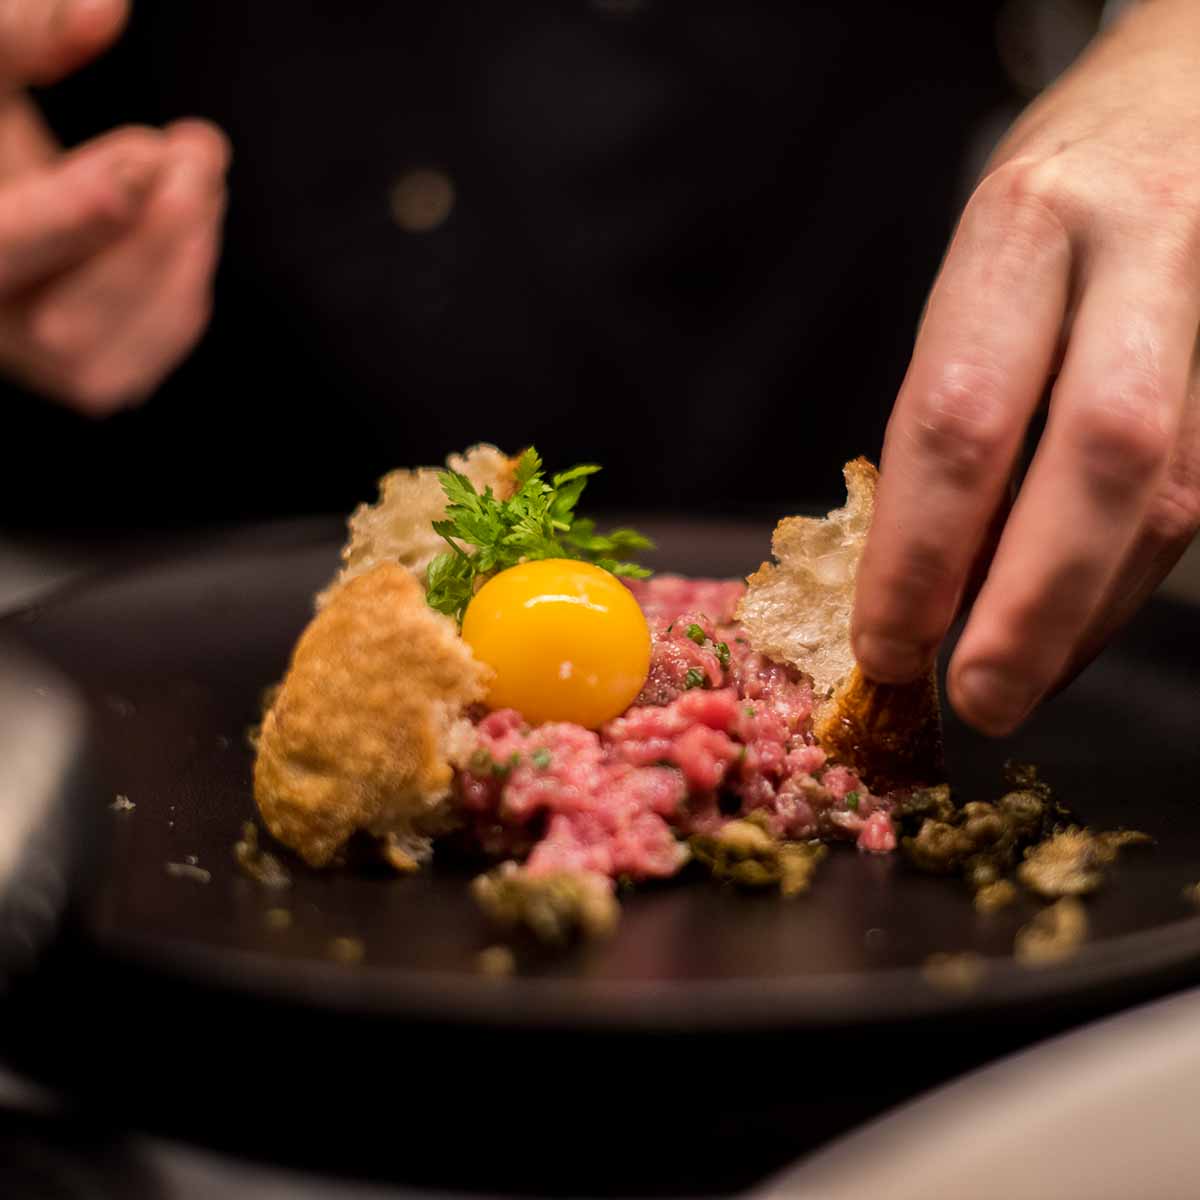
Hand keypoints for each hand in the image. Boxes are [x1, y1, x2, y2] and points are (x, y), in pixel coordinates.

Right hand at [0, 0, 228, 414]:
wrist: (6, 201)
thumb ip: (24, 36)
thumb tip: (108, 10)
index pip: (2, 248)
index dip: (72, 218)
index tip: (144, 164)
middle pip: (63, 324)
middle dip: (150, 231)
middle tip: (198, 146)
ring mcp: (32, 365)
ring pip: (111, 351)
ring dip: (183, 254)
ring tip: (198, 170)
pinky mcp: (89, 379)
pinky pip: (149, 355)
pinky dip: (186, 286)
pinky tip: (190, 224)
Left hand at [852, 0, 1199, 734]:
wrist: (1187, 96)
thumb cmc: (1051, 206)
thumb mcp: (979, 271)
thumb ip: (955, 411)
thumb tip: (923, 581)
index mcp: (1026, 226)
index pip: (961, 416)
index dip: (920, 553)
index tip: (885, 647)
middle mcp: (1138, 253)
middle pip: (1099, 461)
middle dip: (1031, 607)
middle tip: (974, 700)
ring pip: (1169, 494)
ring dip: (1083, 613)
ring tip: (1013, 681)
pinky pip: (1197, 494)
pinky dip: (1124, 577)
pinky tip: (1071, 623)